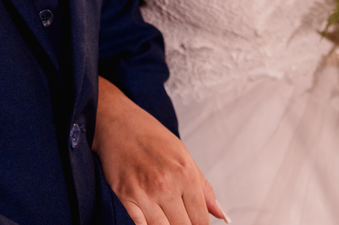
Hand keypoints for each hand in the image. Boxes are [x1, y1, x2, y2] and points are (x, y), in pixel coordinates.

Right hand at [94, 78, 228, 224]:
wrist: (118, 123)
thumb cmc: (151, 136)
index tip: (197, 224)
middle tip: (183, 220)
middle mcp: (166, 185)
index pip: (200, 218)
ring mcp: (144, 193)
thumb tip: (220, 213)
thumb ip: (203, 187)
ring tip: (169, 217)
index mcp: (185, 173)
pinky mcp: (125, 197)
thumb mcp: (184, 156)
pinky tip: (153, 218)